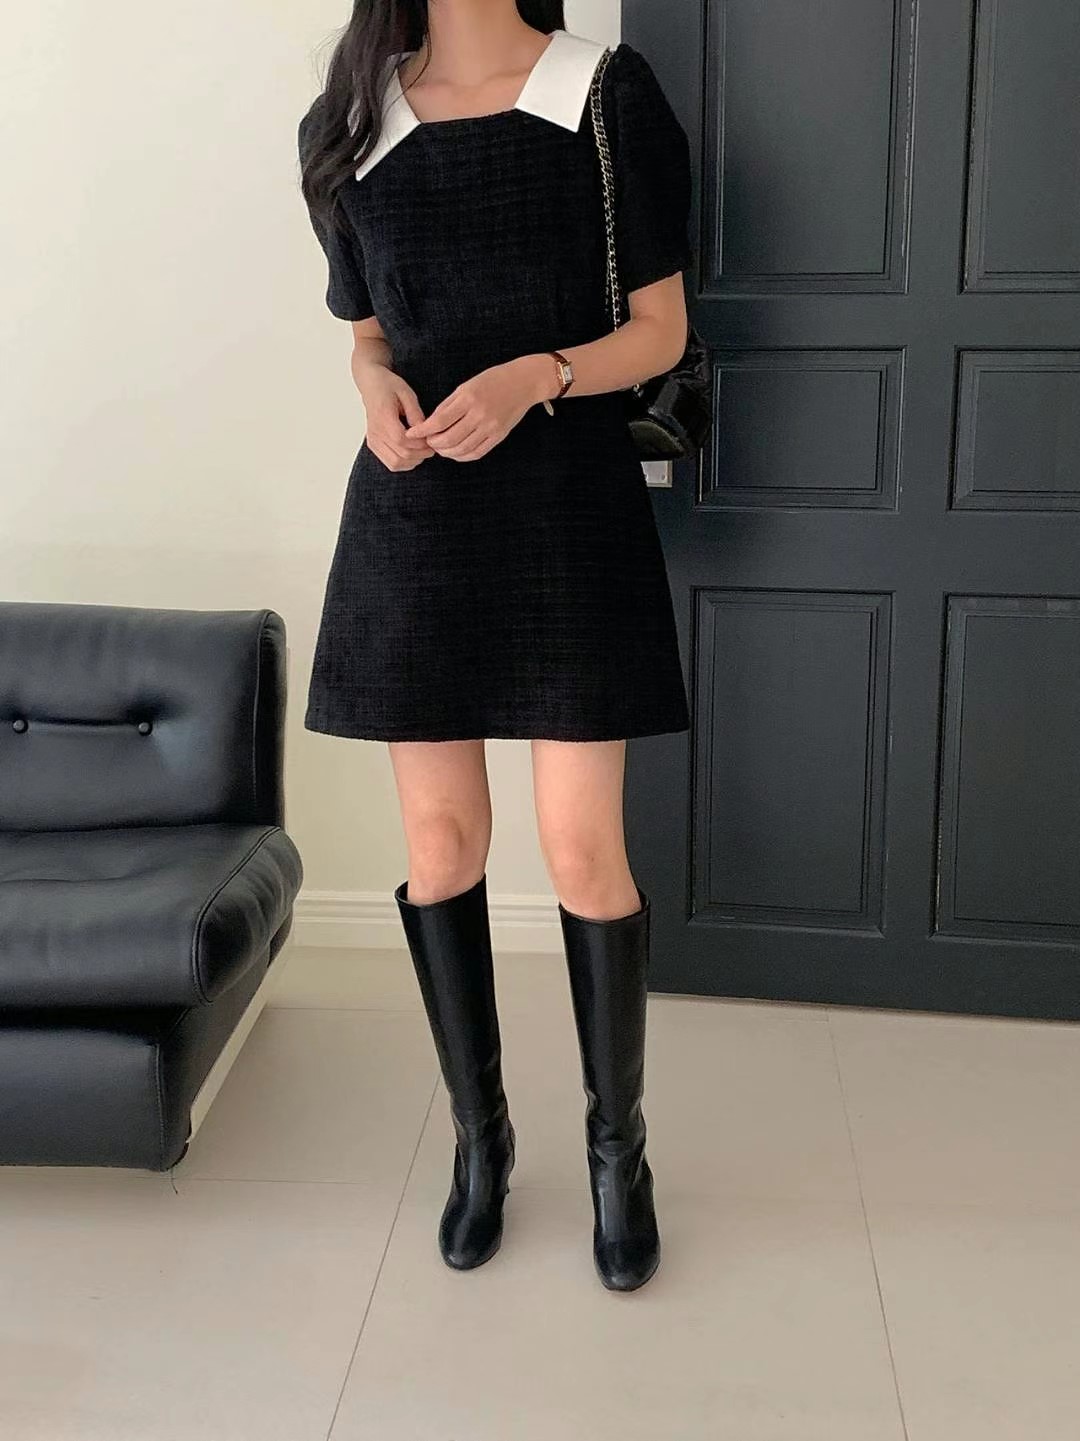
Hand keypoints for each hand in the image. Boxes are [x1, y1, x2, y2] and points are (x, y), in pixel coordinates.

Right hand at [355, 363, 433, 471]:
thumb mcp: (406, 393)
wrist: (371, 386)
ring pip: (395, 463)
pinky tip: (413, 453)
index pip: (401, 439)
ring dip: (413, 461)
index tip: (431, 439)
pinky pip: (391, 464)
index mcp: (382, 416)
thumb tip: (425, 432)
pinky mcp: (373, 445)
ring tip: (423, 450)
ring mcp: (373, 440)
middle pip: (400, 455)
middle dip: (420, 454)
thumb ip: (415, 413)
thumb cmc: (389, 386)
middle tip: (432, 446)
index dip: (419, 444)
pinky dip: (405, 463)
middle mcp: (375, 431)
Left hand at [404, 355, 553, 461]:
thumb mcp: (466, 386)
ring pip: (462, 449)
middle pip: (449, 439)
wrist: (523, 382)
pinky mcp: (499, 436)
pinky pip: (477, 453)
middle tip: (427, 442)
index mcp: (468, 399)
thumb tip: (430, 423)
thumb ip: (448, 405)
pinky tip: (455, 453)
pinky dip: (462, 456)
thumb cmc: (492, 380)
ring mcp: (491, 427)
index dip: (423, 430)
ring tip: (440, 448)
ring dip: (447, 452)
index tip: (412, 434)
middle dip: (434, 444)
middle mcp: (480, 415)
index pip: (439, 421)